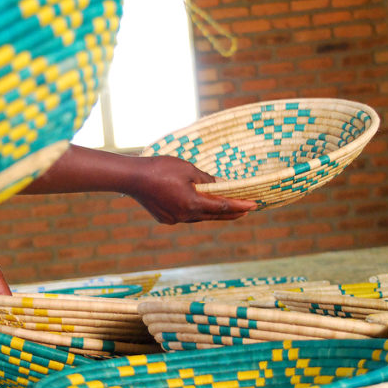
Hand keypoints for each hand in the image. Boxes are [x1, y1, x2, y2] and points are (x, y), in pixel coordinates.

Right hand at [125, 155, 254, 223]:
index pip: (222, 206)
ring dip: (212, 213)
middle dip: (231, 213)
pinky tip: (197, 205)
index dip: (240, 205)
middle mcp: (185, 216)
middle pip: (213, 216)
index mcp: (193, 203)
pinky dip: (195, 211)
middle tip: (246, 210)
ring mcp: (174, 219)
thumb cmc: (160, 169)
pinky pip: (186, 216)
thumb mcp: (188, 169)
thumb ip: (206, 179)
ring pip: (199, 217)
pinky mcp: (165, 218)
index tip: (254, 205)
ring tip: (224, 208)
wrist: (132, 178)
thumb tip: (219, 184)